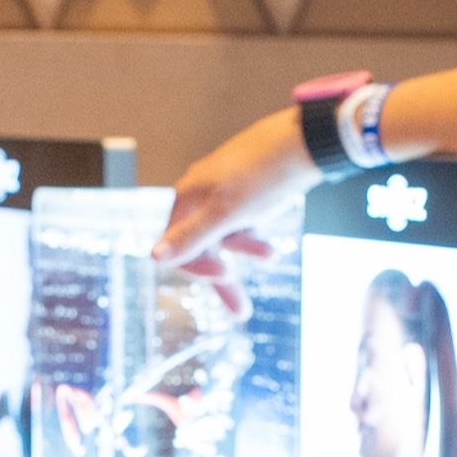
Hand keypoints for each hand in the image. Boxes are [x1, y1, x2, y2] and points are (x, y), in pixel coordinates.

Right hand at [152, 107, 320, 320]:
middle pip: (200, 248)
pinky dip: (253, 240)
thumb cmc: (263, 177)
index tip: (226, 278)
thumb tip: (154, 258)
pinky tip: (270, 247)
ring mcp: (221, 194)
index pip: (176, 249)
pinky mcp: (242, 194)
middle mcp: (198, 196)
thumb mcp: (226, 213)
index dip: (197, 268)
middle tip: (243, 313)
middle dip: (222, 278)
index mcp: (187, 199)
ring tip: (271, 256)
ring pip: (224, 239)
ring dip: (246, 253)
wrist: (303, 144)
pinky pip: (239, 226)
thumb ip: (191, 237)